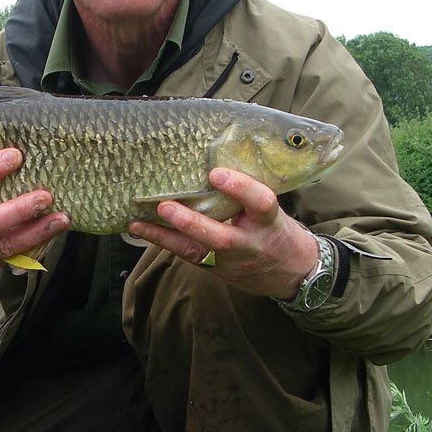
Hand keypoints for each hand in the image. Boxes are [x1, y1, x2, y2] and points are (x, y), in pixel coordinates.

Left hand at [126, 168, 318, 299]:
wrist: (292, 273)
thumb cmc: (277, 229)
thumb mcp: (273, 210)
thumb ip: (249, 192)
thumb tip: (215, 158)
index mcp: (269, 222)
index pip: (260, 203)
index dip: (240, 188)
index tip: (216, 173)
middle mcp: (250, 244)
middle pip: (221, 238)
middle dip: (192, 223)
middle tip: (166, 206)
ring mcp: (230, 261)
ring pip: (197, 252)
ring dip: (166, 236)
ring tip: (139, 223)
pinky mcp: (215, 269)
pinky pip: (187, 256)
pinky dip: (163, 241)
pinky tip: (140, 229)